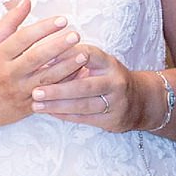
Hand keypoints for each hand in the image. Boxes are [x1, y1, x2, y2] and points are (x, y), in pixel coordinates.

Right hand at [0, 0, 85, 134]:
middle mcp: (8, 73)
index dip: (43, 28)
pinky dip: (65, 85)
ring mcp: (18, 92)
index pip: (23, 38)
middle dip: (58, 46)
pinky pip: (50, 95)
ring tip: (83, 54)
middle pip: (36, 58)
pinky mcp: (27, 106)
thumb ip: (9, 22)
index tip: (62, 20)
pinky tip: (79, 75)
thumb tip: (27, 0)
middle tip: (76, 35)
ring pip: (46, 79)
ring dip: (66, 67)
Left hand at [30, 44, 148, 132]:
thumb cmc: (108, 78)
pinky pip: (84, 118)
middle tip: (35, 91)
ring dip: (57, 106)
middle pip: (84, 86)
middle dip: (57, 89)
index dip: (65, 57)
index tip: (43, 60)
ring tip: (36, 105)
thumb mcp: (98, 64)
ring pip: (83, 105)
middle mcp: (114, 81)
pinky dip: (65, 115)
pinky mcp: (112, 119)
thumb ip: (75, 60)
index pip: (88, 55)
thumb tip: (42, 58)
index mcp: (109, 63)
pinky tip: (49, 113)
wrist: (141, 101)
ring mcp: (115, 102)